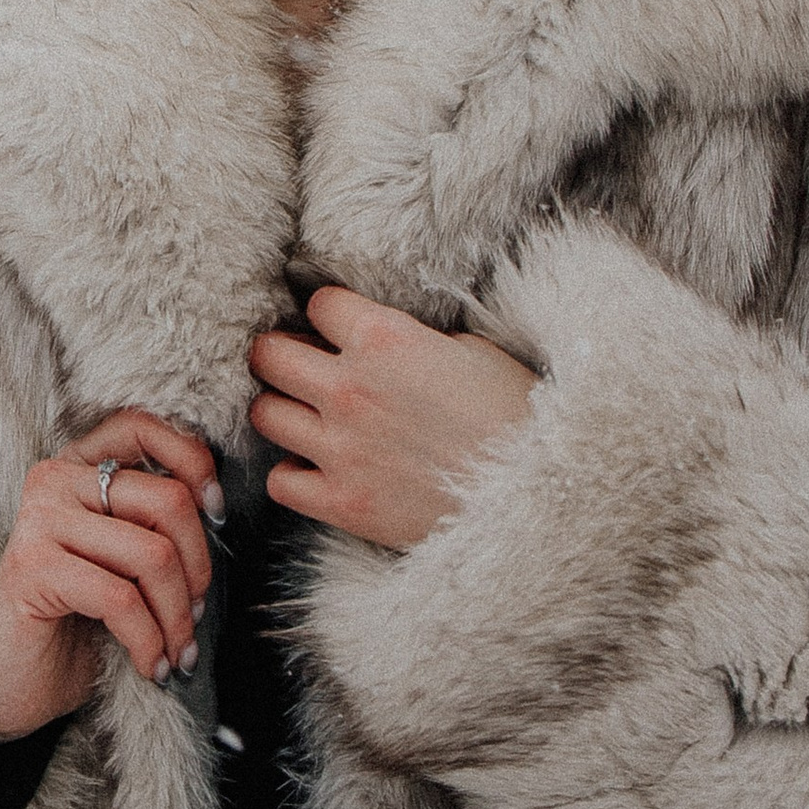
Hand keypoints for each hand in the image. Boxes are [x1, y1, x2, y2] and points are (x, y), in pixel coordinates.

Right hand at [0, 410, 219, 746]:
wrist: (9, 685)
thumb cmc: (74, 625)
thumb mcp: (121, 564)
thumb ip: (152, 525)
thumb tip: (216, 511)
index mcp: (78, 468)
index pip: (141, 425)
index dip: (192, 463)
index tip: (216, 515)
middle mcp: (54, 480)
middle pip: (167, 500)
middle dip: (199, 571)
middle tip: (195, 617)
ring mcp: (39, 520)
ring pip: (153, 555)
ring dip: (178, 619)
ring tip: (176, 652)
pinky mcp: (32, 568)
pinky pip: (121, 599)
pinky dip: (149, 643)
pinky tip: (150, 666)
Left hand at [248, 287, 537, 549]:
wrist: (543, 498)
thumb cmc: (521, 418)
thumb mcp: (477, 352)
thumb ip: (416, 340)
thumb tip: (385, 339)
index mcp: (385, 340)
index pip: (317, 304)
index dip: (329, 314)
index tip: (338, 328)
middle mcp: (351, 389)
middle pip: (267, 355)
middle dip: (281, 356)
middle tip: (300, 367)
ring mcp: (342, 449)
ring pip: (264, 415)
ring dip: (283, 412)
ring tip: (308, 418)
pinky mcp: (344, 503)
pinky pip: (280, 482)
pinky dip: (294, 476)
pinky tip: (318, 471)